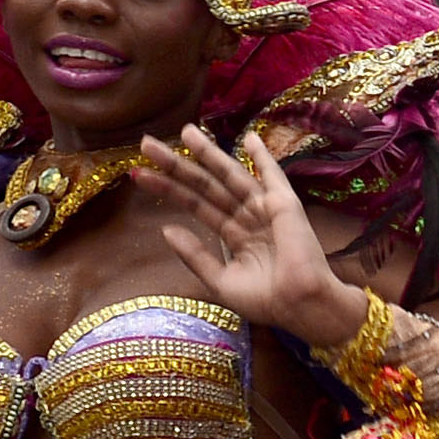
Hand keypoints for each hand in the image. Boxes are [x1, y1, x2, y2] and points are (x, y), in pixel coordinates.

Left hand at [134, 126, 368, 345]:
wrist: (299, 306)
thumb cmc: (265, 300)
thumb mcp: (219, 282)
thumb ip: (195, 256)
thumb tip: (166, 229)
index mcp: (234, 235)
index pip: (195, 205)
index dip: (168, 189)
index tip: (139, 175)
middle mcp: (246, 217)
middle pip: (206, 185)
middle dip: (178, 165)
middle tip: (146, 144)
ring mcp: (265, 209)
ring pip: (229, 177)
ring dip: (208, 153)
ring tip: (185, 131)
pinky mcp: (283, 205)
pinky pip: (271, 176)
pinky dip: (262, 157)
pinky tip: (249, 138)